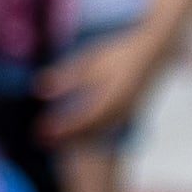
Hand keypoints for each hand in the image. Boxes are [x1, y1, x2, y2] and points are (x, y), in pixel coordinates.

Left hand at [41, 19, 174, 144]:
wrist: (153, 54)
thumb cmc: (119, 52)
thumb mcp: (89, 60)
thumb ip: (65, 76)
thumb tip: (37, 90)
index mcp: (112, 97)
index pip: (82, 120)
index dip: (60, 129)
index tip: (40, 131)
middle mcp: (120, 112)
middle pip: (87, 132)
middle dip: (63, 137)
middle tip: (38, 139)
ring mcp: (124, 116)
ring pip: (95, 133)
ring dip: (73, 137)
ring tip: (50, 137)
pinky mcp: (124, 115)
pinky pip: (101, 128)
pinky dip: (84, 132)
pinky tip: (70, 131)